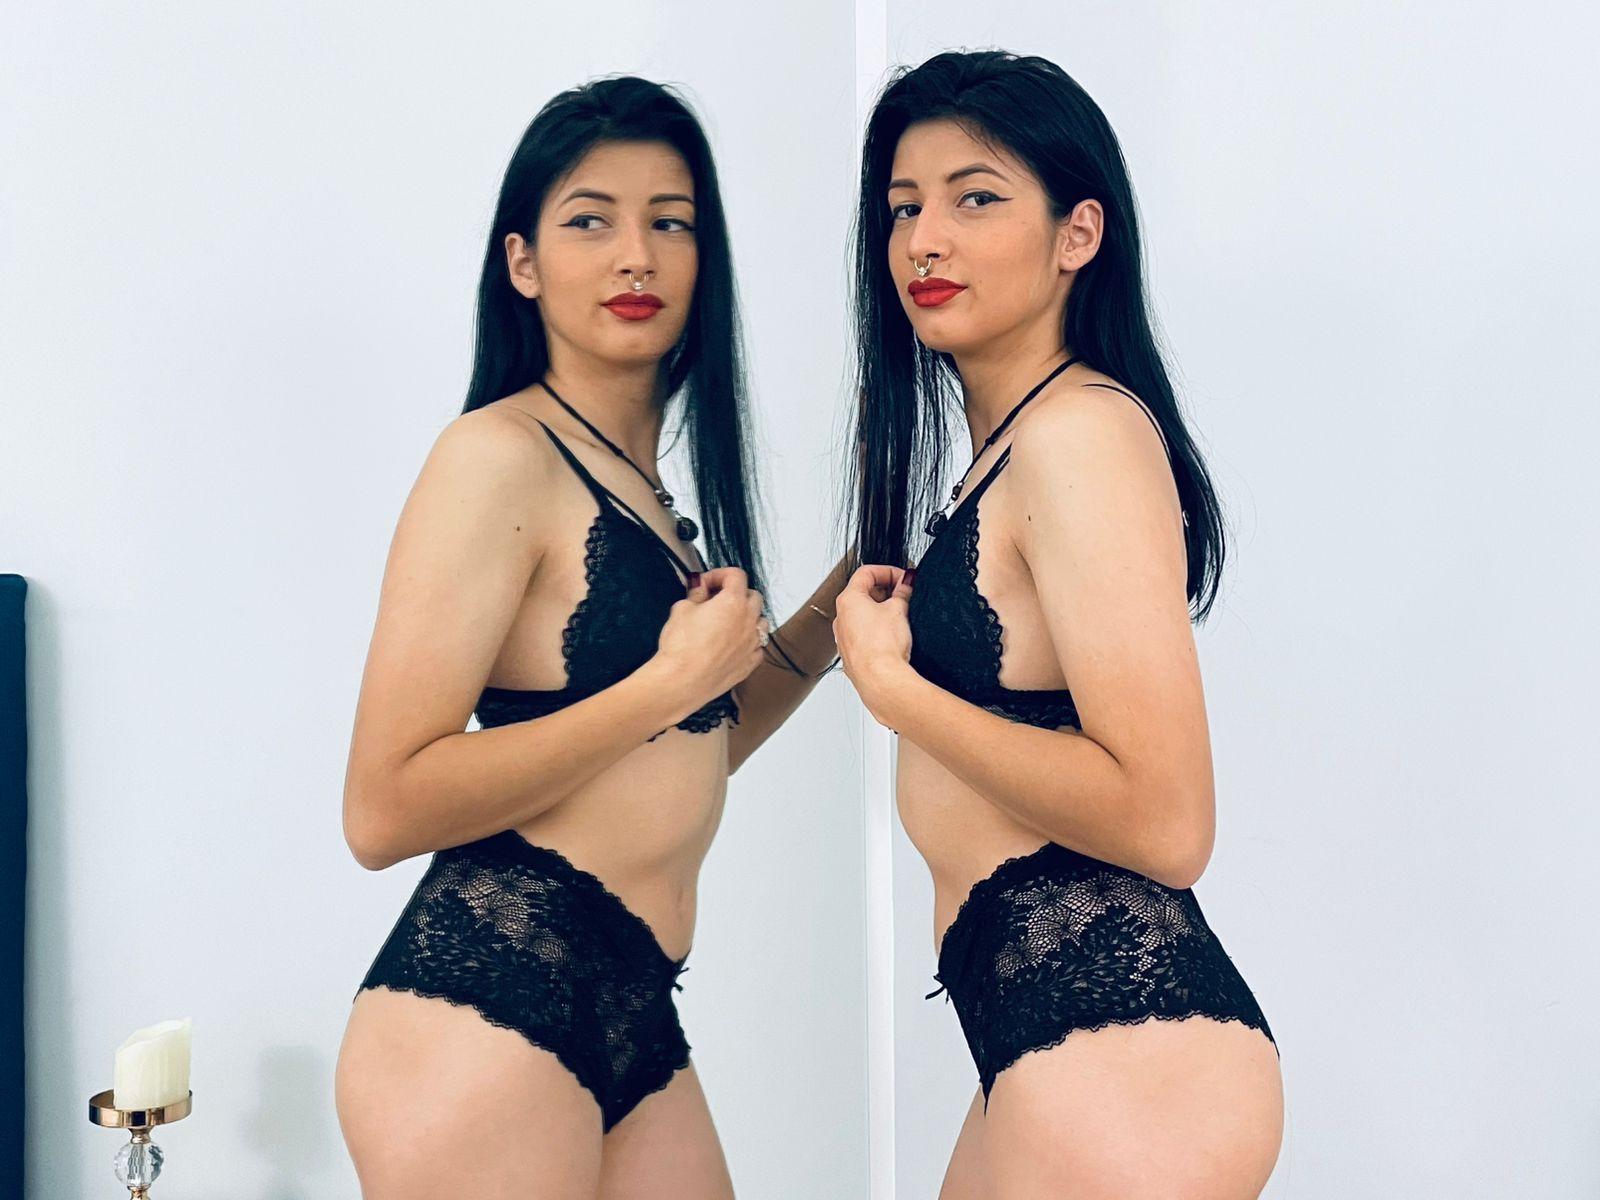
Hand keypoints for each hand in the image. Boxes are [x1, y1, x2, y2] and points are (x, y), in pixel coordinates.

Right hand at [650, 566, 767, 717]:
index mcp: (733, 601)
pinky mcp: (750, 664)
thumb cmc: (681, 646)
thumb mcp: (681, 609)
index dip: (719, 575)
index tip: (706, 583)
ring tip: (727, 622)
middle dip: (736, 594)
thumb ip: (695, 594)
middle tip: (716, 600)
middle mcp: (748, 620)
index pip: (736, 575)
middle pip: (753, 596)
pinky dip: (748, 642)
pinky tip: (732, 645)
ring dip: (747, 617)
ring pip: (760, 621)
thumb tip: (699, 588)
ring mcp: (752, 643)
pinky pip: (757, 647)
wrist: (682, 681)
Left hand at [833, 563, 914, 724]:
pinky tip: (893, 635)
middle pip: (863, 593)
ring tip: (902, 615)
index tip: (904, 578)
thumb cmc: (883, 646)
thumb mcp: (899, 609)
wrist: (880, 681)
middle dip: (886, 590)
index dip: (888, 571)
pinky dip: (877, 629)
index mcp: (848, 600)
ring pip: (863, 615)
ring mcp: (843, 638)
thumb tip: (906, 584)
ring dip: (882, 610)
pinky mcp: (851, 655)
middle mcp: (841, 617)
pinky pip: (863, 634)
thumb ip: (903, 592)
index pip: (866, 572)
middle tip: (906, 594)